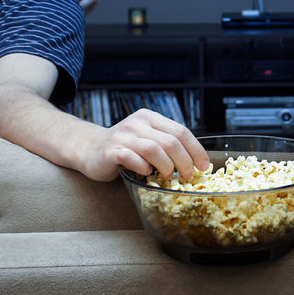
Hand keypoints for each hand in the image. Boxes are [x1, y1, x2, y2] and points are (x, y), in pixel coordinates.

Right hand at [81, 109, 208, 181]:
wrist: (90, 148)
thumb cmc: (125, 147)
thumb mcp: (148, 138)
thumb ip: (167, 143)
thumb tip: (196, 161)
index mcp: (150, 118)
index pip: (181, 131)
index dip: (196, 150)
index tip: (203, 166)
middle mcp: (137, 123)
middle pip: (171, 141)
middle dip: (184, 162)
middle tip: (187, 176)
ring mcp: (123, 136)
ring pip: (154, 149)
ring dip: (166, 166)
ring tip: (167, 176)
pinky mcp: (111, 151)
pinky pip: (133, 159)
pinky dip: (143, 168)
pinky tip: (146, 173)